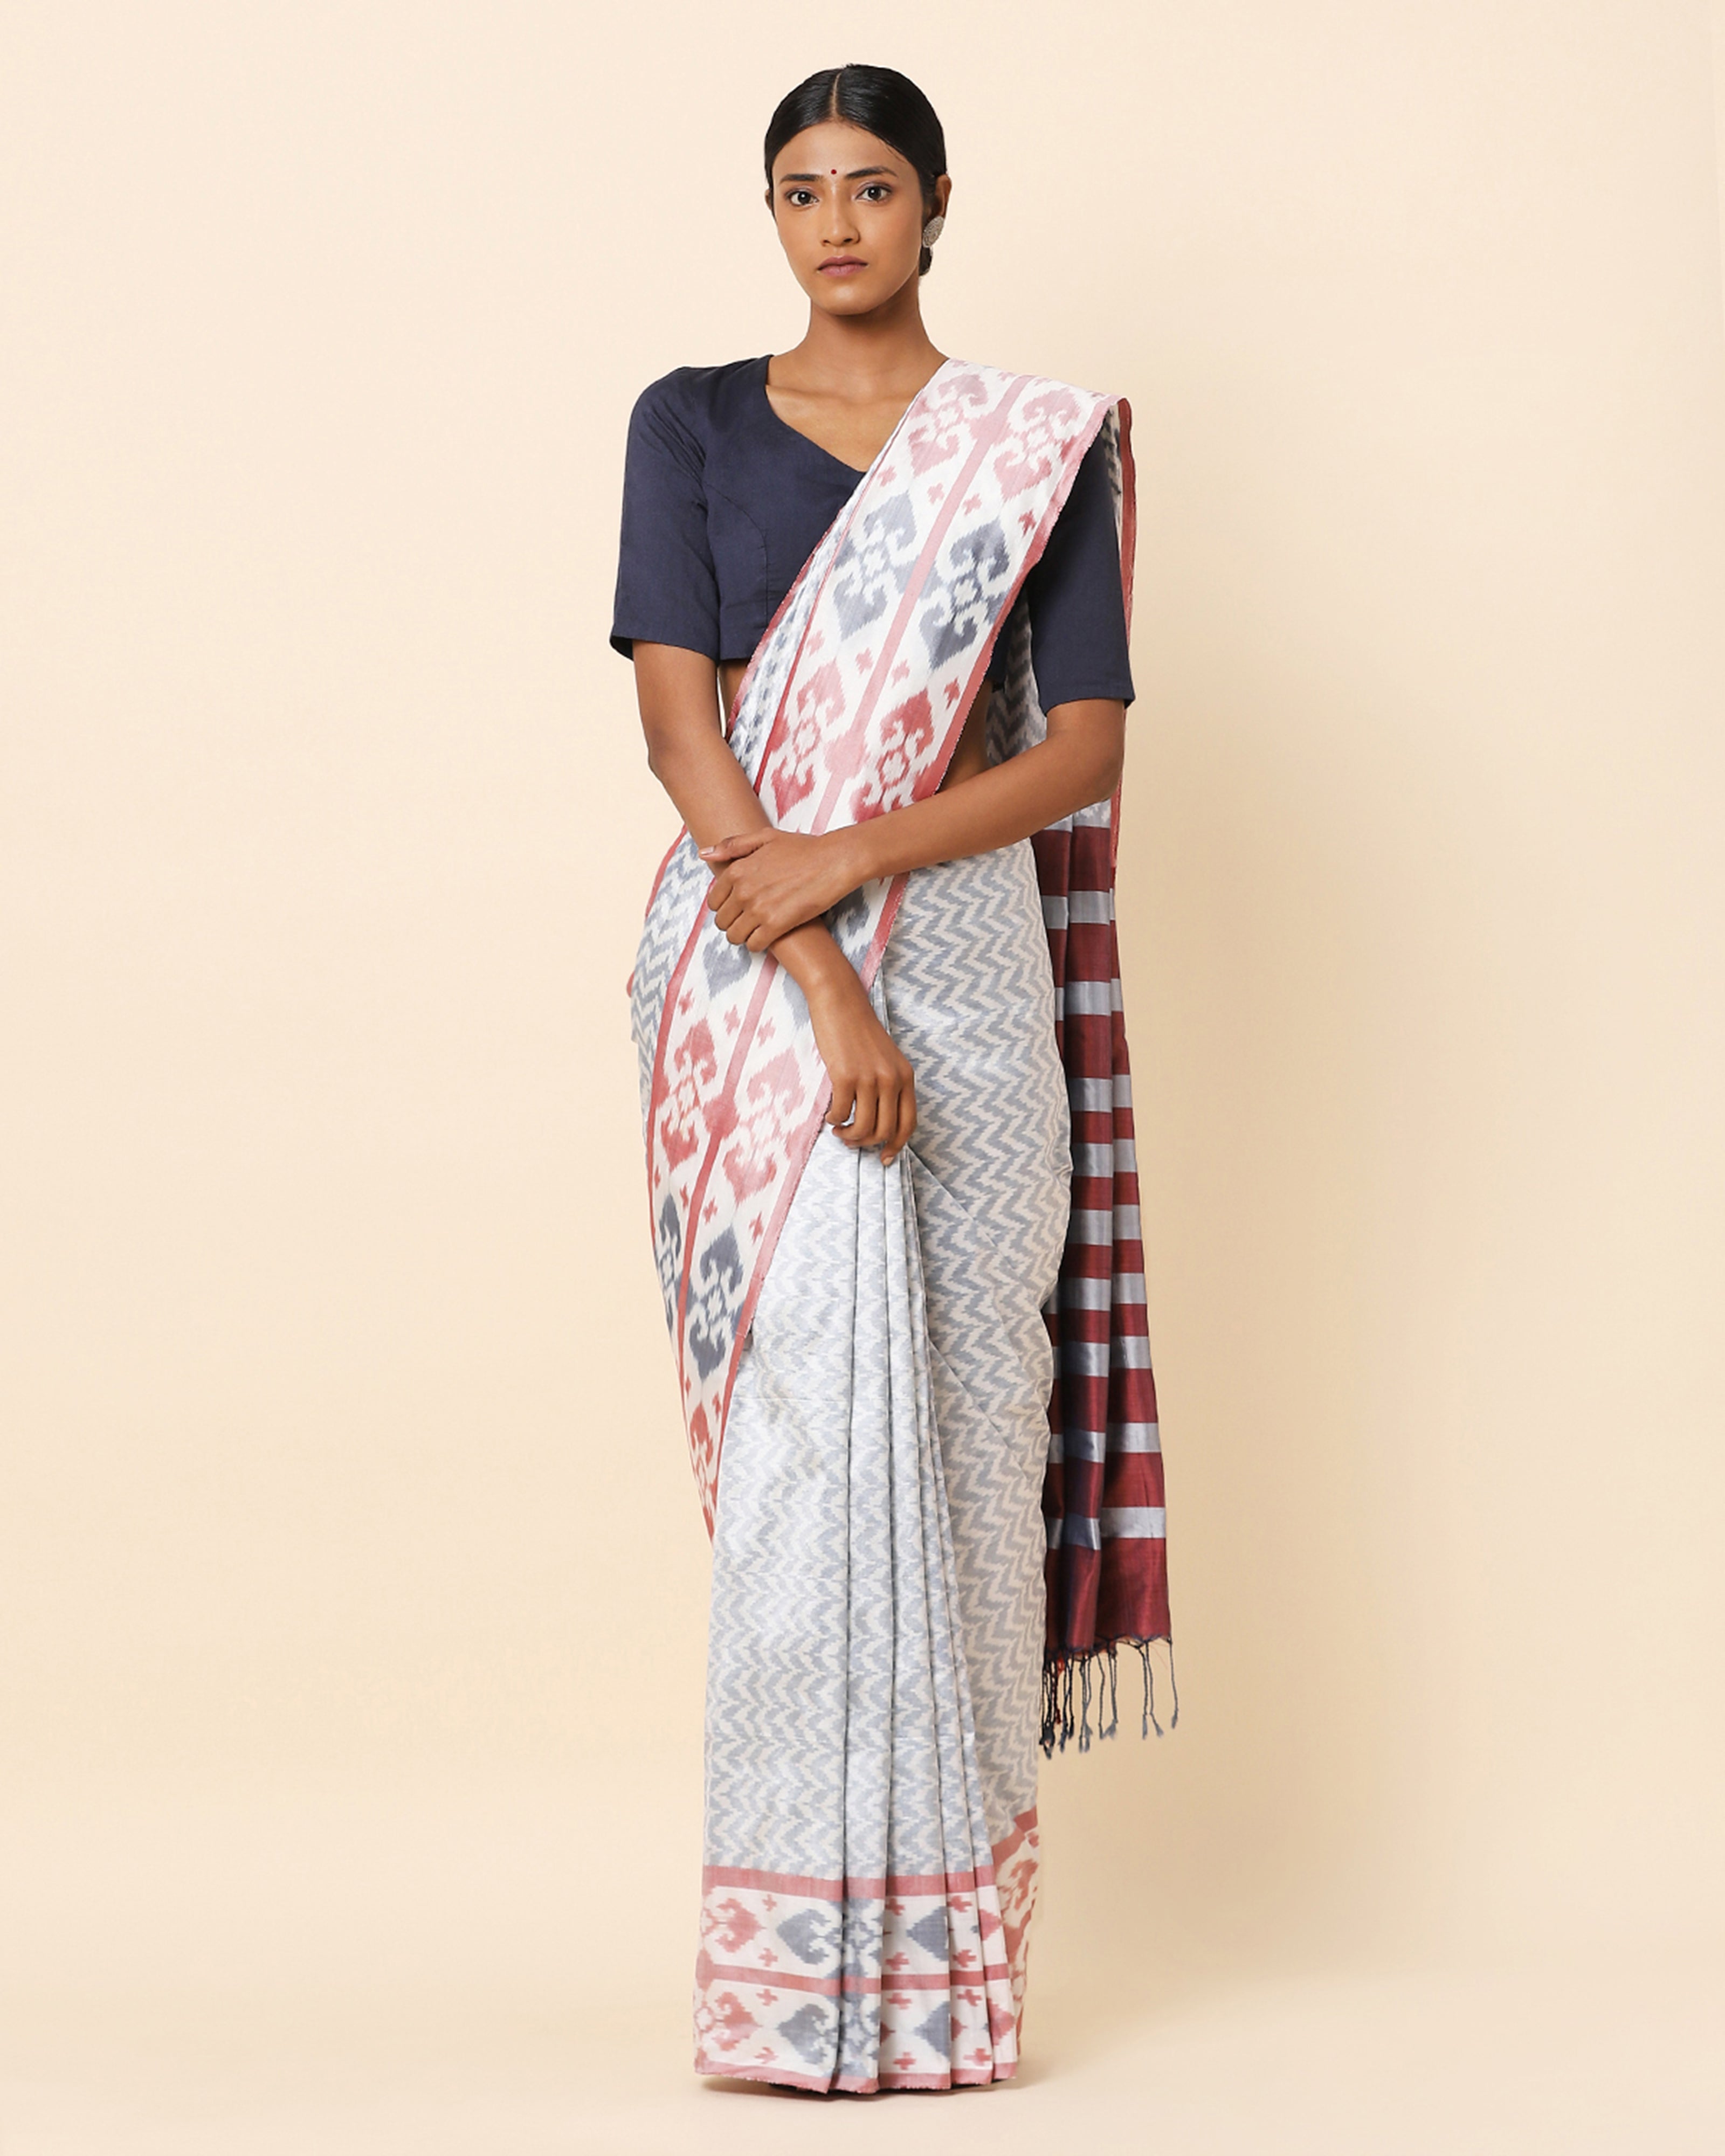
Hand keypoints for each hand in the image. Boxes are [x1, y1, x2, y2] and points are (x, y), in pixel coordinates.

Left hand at [700, 828, 863, 950]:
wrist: (834, 862)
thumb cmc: (803, 848)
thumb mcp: (765, 837)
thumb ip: (732, 845)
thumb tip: (704, 854)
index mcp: (737, 870)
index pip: (714, 901)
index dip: (724, 907)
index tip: (737, 909)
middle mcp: (743, 890)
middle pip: (723, 921)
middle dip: (732, 923)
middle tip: (748, 921)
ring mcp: (758, 909)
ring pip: (734, 936)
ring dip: (742, 936)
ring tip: (755, 931)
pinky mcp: (775, 925)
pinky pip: (753, 945)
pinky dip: (757, 944)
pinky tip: (767, 937)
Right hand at [805, 968, 915, 1166]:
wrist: (840, 1002)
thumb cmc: (859, 1031)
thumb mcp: (885, 1059)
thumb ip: (888, 1086)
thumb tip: (878, 1124)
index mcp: (906, 1077)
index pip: (908, 1124)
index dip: (896, 1146)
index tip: (884, 1157)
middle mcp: (892, 1079)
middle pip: (884, 1131)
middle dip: (865, 1143)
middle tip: (850, 1139)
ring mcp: (870, 1078)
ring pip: (863, 1128)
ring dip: (848, 1136)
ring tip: (839, 1130)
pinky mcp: (845, 1075)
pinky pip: (841, 1112)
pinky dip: (834, 1120)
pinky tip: (830, 1114)